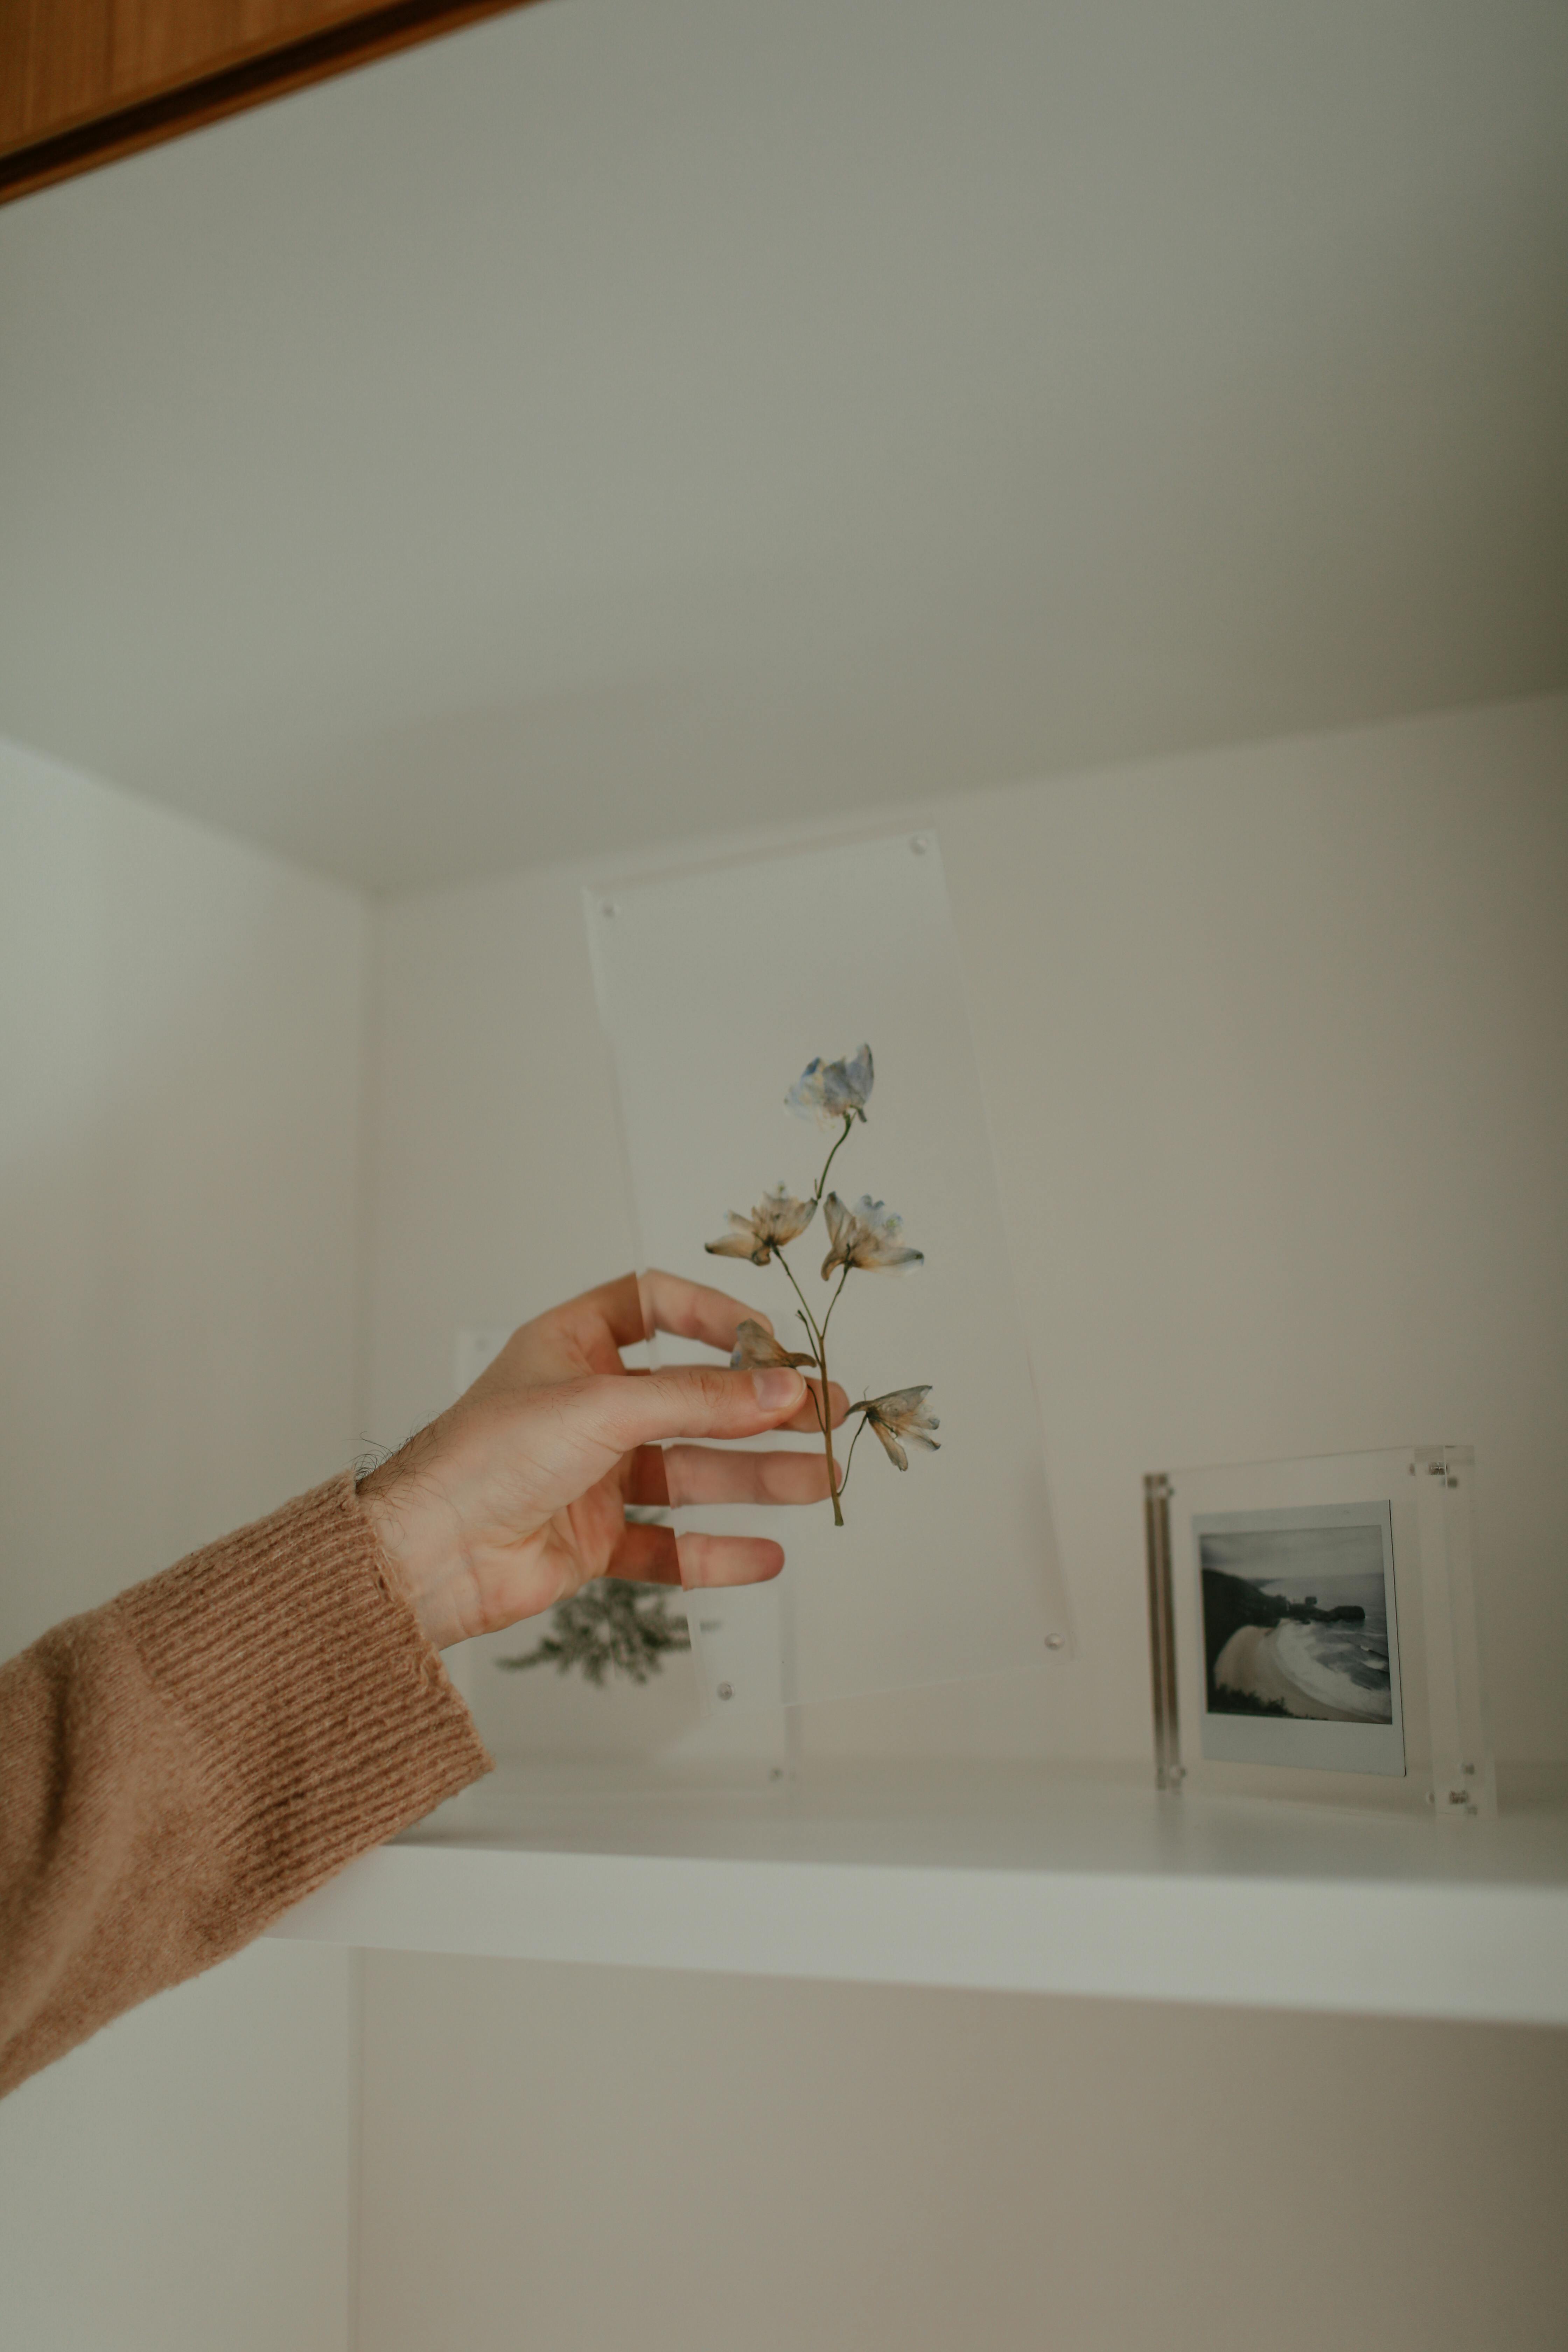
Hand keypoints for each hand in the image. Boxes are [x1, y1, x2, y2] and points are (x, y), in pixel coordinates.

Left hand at [357, 1271, 847, 1649]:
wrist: (426, 1555)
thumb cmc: (482, 1459)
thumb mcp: (603, 1407)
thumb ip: (698, 1401)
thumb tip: (779, 1389)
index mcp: (573, 1347)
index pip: (656, 1308)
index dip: (715, 1317)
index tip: (769, 1342)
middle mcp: (586, 1407)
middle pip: (693, 1399)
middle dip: (762, 1410)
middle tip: (826, 1416)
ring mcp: (592, 1476)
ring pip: (693, 1473)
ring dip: (757, 1478)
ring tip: (820, 1481)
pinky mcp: (593, 1539)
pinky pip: (668, 1546)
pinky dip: (715, 1552)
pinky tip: (764, 1554)